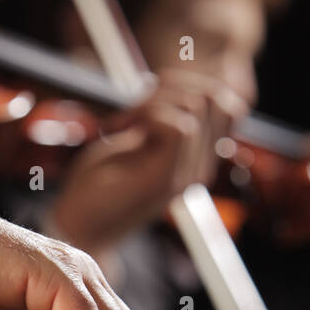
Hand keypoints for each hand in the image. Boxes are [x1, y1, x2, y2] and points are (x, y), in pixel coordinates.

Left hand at [47, 71, 244, 260]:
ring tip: (124, 120)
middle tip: (136, 107)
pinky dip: (148, 115)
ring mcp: (186, 175)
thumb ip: (159, 119)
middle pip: (218, 98)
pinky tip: (121, 130)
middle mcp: (199, 168)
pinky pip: (180, 126)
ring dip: (155, 99)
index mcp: (196, 158)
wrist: (80, 228)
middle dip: (175, 85)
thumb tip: (173, 81)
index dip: (190, 85)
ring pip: (198, 106)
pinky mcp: (166, 180)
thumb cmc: (99, 184)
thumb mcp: (134, 141)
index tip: (150, 99)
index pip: (229, 106)